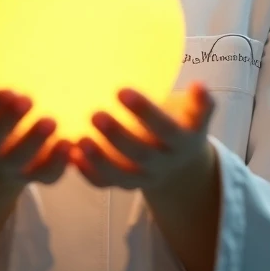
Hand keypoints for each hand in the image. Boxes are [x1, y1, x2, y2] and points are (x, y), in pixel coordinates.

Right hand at [0, 25, 72, 186]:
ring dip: (37, 142)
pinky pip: (47, 175)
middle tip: (30, 100)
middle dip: (12, 120)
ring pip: (22, 158)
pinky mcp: (36, 175)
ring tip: (55, 122)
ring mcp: (13, 163)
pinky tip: (75, 146)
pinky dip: (59, 164)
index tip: (9, 89)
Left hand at [69, 82, 214, 190]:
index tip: (121, 90)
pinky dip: (87, 172)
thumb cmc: (182, 120)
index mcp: (184, 141)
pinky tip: (70, 154)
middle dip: (117, 135)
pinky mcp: (124, 184)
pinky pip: (105, 183)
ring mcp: (144, 177)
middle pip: (141, 154)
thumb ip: (199, 102)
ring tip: (79, 139)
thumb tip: (199, 86)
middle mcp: (164, 163)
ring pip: (121, 173)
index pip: (166, 129)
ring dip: (99, 158)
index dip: (145, 112)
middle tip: (95, 114)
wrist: (181, 160)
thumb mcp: (195, 112)